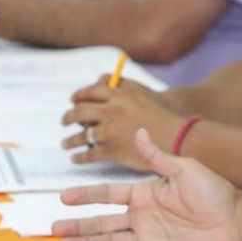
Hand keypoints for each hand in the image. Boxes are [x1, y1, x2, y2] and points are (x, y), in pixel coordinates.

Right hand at [54, 129, 241, 240]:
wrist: (237, 218)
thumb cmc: (214, 190)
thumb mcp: (183, 169)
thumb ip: (157, 156)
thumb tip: (139, 130)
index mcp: (145, 193)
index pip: (109, 194)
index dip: (87, 196)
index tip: (63, 197)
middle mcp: (143, 215)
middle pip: (104, 221)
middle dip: (79, 225)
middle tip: (54, 228)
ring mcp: (149, 236)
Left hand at [61, 78, 183, 170]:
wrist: (176, 137)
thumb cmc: (160, 115)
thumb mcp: (141, 93)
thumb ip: (121, 86)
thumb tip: (99, 82)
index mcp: (118, 95)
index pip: (89, 92)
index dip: (78, 96)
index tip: (73, 101)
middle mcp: (111, 112)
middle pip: (79, 112)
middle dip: (68, 117)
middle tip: (65, 121)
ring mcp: (110, 133)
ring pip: (81, 136)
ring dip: (69, 141)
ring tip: (66, 144)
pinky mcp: (112, 152)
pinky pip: (89, 155)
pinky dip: (80, 157)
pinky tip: (76, 159)